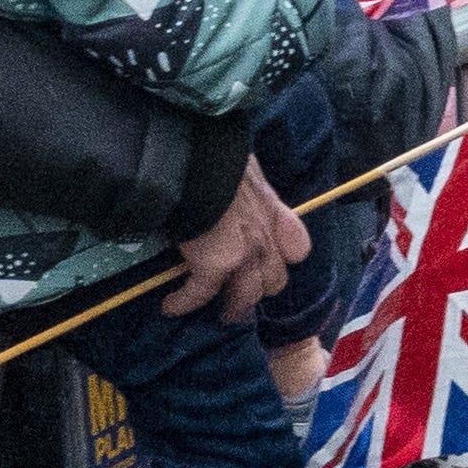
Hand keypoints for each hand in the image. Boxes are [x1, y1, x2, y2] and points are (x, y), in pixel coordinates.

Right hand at [168, 165, 303, 320]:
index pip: (297, 248)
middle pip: (274, 281)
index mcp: (274, 213)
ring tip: (216, 311)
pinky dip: (184, 302)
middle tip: (239, 293)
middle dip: (259, 288)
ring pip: (246, 297)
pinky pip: (200, 294)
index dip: (283, 257)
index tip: (269, 259)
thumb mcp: (245, 172)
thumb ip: (246, 191)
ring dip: (231, 307)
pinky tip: (170, 306)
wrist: (199, 160)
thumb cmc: (217, 156)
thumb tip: (231, 193)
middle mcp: (265, 239)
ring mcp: (243, 257)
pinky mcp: (213, 268)